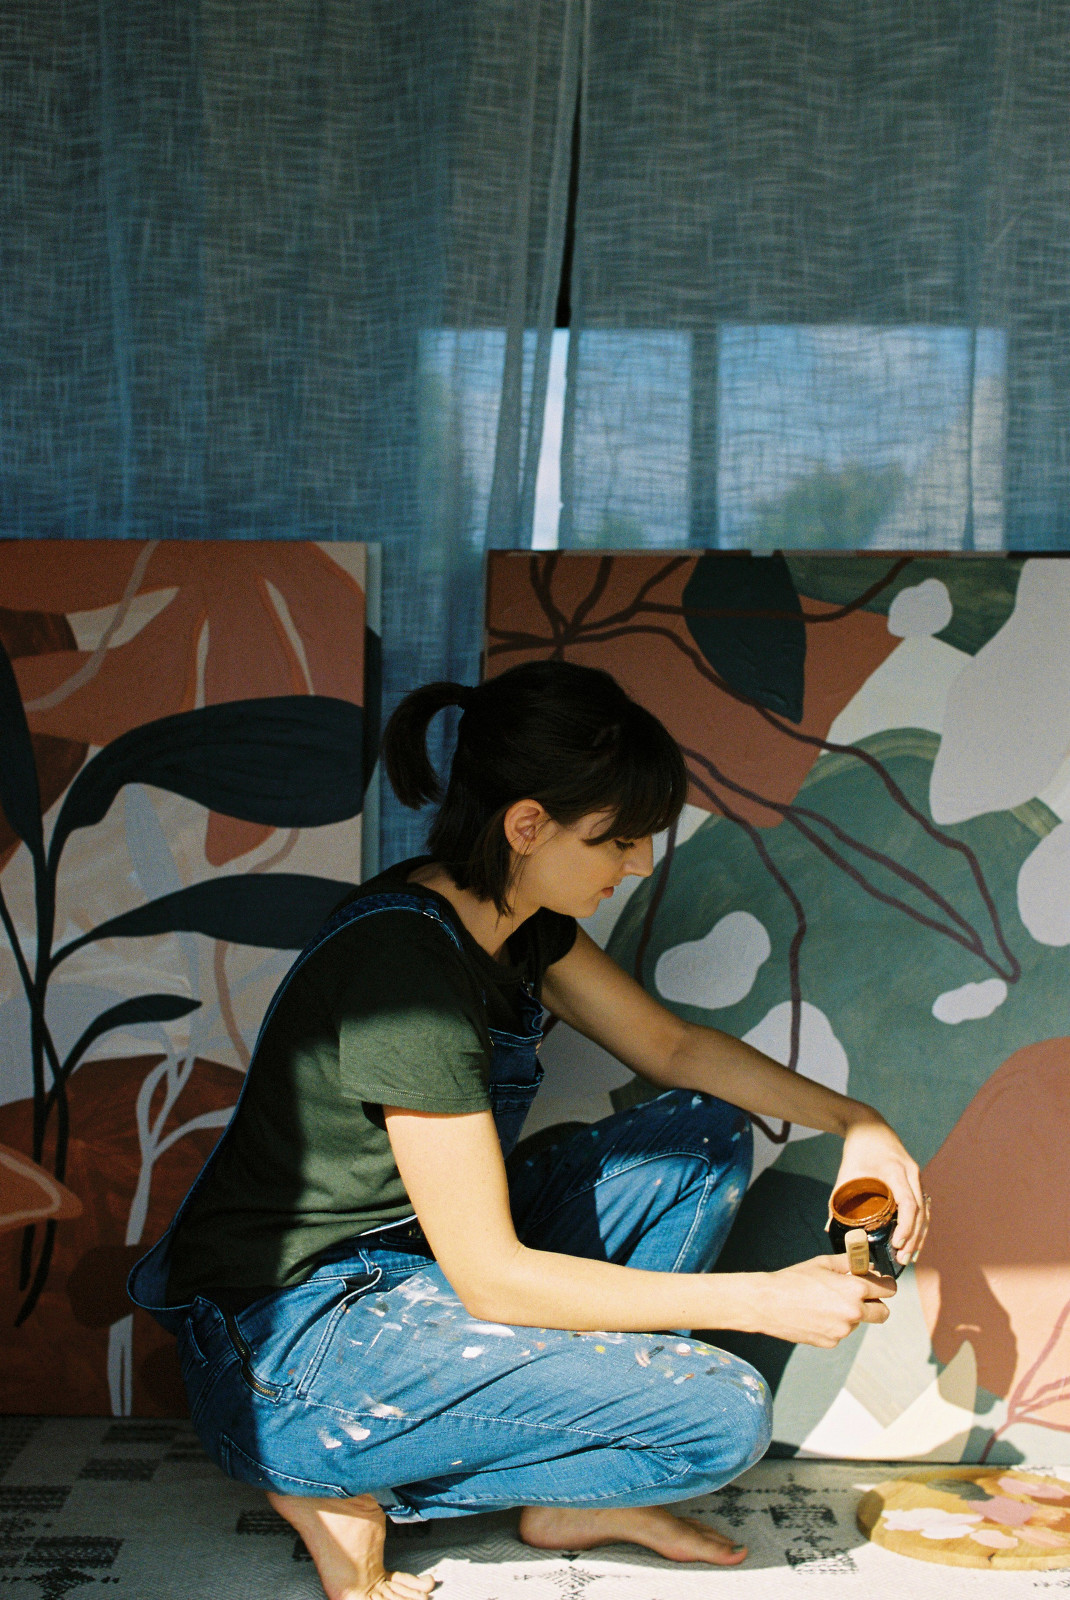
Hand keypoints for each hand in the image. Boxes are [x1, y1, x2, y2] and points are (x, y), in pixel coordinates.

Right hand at [750, 1255, 895, 1347]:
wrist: (768, 1303)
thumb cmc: (794, 1279)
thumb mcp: (823, 1263)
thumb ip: (849, 1263)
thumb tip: (866, 1264)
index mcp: (854, 1289)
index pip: (888, 1290)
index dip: (885, 1284)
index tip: (881, 1282)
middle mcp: (854, 1313)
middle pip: (883, 1313)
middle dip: (877, 1303)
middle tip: (863, 1296)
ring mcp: (843, 1330)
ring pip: (859, 1321)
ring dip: (851, 1313)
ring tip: (826, 1302)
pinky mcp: (832, 1342)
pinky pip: (842, 1331)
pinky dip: (835, 1323)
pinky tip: (816, 1314)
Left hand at [833, 1114, 926, 1264]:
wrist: (870, 1126)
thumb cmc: (857, 1150)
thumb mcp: (845, 1173)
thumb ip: (837, 1200)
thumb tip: (829, 1228)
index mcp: (896, 1170)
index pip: (908, 1203)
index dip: (906, 1226)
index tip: (897, 1244)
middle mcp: (911, 1173)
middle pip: (921, 1211)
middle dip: (914, 1238)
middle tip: (904, 1259)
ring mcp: (916, 1175)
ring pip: (925, 1210)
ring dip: (920, 1234)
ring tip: (910, 1256)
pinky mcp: (916, 1179)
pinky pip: (923, 1205)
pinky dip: (920, 1223)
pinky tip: (914, 1240)